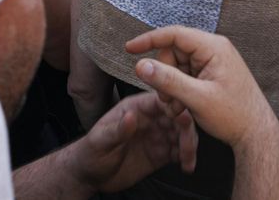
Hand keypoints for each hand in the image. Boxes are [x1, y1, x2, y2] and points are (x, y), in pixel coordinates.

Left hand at [67, 92, 196, 194]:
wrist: (89, 176)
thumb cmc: (90, 153)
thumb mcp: (100, 140)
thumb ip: (117, 129)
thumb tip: (132, 116)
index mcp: (136, 109)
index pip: (160, 101)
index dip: (174, 107)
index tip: (183, 118)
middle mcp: (150, 120)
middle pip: (176, 117)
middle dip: (186, 129)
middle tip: (189, 143)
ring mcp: (156, 136)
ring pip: (181, 135)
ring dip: (189, 145)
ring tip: (188, 159)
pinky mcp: (160, 153)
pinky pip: (178, 152)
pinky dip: (186, 157)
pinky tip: (187, 166)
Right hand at [127, 26, 277, 149]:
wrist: (255, 132)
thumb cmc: (235, 115)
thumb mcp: (197, 98)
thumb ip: (168, 80)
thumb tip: (142, 66)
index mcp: (213, 48)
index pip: (174, 34)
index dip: (150, 40)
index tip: (130, 48)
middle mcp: (213, 50)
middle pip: (172, 53)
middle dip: (164, 77)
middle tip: (169, 101)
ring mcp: (212, 62)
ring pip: (176, 67)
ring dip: (171, 88)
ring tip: (179, 109)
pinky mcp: (210, 74)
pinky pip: (184, 76)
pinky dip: (178, 91)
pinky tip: (183, 108)